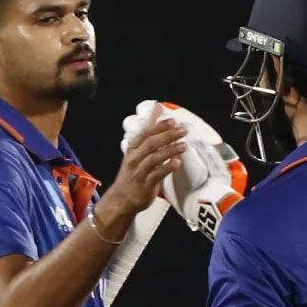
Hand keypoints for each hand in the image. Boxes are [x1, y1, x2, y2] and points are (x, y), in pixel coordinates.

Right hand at [121, 101, 246, 239]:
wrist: (123, 198)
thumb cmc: (134, 172)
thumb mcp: (138, 150)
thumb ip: (150, 129)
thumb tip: (158, 108)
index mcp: (133, 148)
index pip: (145, 133)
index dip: (159, 126)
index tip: (173, 121)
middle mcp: (134, 158)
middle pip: (151, 144)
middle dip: (168, 136)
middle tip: (183, 131)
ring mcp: (139, 172)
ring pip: (154, 158)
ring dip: (170, 151)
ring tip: (184, 146)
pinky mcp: (146, 185)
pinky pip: (157, 174)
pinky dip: (167, 167)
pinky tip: (177, 163)